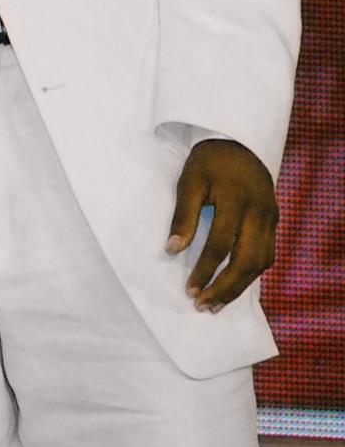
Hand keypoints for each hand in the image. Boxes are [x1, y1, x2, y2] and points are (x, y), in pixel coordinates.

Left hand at [166, 139, 277, 310]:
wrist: (240, 142)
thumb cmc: (209, 161)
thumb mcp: (190, 181)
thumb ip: (183, 215)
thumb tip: (172, 249)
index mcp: (235, 200)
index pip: (221, 244)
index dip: (205, 270)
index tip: (189, 289)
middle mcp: (258, 212)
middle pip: (246, 261)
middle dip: (224, 288)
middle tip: (202, 304)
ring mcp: (270, 218)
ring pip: (260, 263)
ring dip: (239, 286)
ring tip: (216, 303)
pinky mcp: (274, 221)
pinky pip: (267, 255)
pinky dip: (251, 274)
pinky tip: (235, 284)